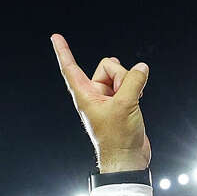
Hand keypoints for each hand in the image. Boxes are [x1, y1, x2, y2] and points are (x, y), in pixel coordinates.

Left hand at [51, 36, 150, 172]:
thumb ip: (133, 82)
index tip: (55, 37)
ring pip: (120, 74)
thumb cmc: (118, 138)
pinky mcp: (120, 102)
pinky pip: (128, 83)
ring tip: (133, 101)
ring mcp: (107, 98)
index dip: (63, 52)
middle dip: (121, 75)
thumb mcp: (126, 105)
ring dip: (130, 83)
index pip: (70, 69)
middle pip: (107, 67)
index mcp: (85, 96)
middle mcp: (94, 95)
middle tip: (124, 96)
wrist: (127, 158)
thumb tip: (141, 68)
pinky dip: (135, 87)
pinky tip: (138, 99)